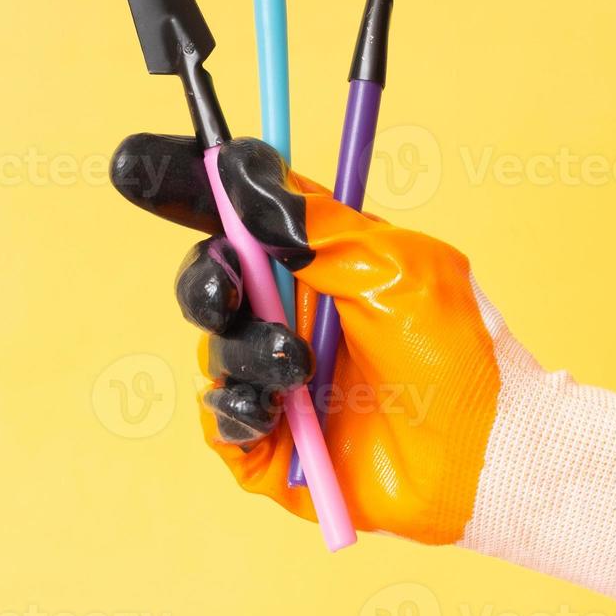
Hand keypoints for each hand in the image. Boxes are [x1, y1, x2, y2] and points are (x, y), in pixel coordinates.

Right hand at [110, 132, 504, 544]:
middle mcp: (289, 314)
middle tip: (228, 292)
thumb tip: (236, 168)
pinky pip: (219, 419)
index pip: (236, 214)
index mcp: (315, 262)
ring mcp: (276, 379)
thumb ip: (311, 222)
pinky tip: (275, 414)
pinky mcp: (269, 444)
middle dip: (207, 282)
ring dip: (249, 354)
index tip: (133, 162)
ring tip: (301, 371)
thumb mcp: (392, 263)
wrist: (481, 453)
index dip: (181, 185)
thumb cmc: (455, 352)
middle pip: (209, 279)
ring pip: (214, 350)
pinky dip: (237, 410)